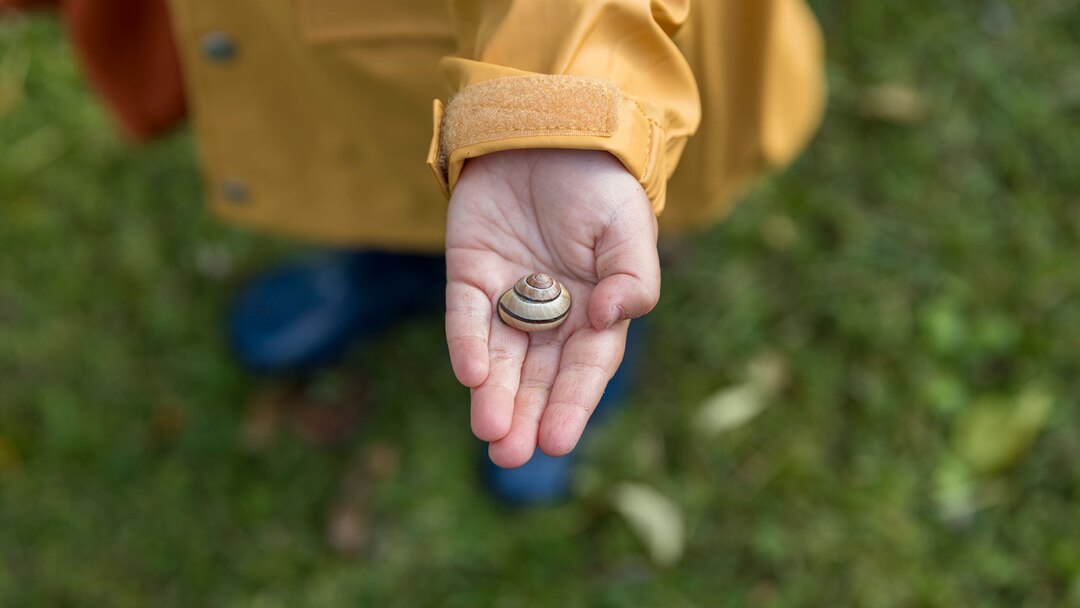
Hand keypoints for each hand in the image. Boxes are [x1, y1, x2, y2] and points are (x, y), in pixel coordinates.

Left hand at [445, 149, 660, 467]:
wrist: (549, 128)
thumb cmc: (600, 183)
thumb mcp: (628, 227)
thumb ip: (633, 277)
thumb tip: (609, 320)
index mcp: (595, 310)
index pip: (584, 369)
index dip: (571, 405)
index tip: (557, 441)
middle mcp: (551, 313)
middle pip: (537, 376)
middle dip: (525, 416)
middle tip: (510, 455)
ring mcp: (507, 296)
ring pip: (499, 358)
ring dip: (493, 396)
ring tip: (489, 434)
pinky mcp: (470, 274)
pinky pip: (466, 317)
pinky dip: (468, 345)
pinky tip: (471, 375)